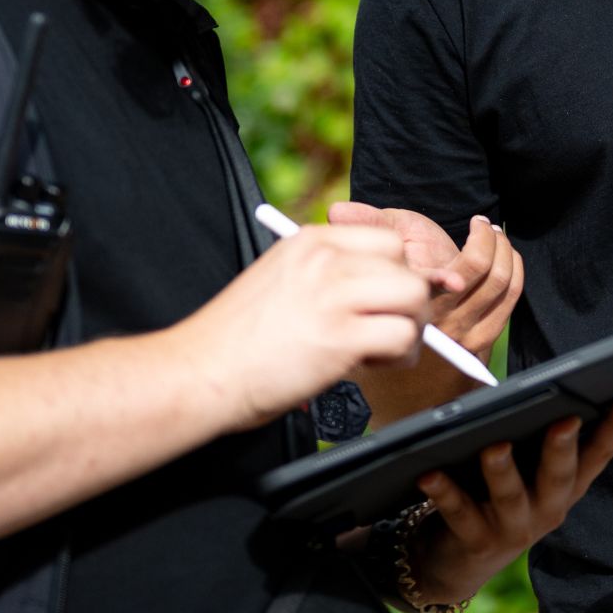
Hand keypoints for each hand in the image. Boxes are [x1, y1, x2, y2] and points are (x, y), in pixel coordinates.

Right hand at [182, 223, 431, 428]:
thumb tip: (374, 290)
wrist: (199, 372)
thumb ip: (321, 274)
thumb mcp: (278, 279)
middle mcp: (325, 260)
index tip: (379, 302)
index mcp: (309, 241)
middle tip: (384, 330)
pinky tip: (371, 365)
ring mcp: (333, 295)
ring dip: (408, 328)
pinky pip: (402, 336)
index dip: (393, 274)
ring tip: (380, 350)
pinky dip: (398, 356)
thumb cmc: (233, 340)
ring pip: (413, 297)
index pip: (386, 240)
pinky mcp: (340, 337)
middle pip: (406, 267)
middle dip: (406, 303)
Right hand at [328, 202, 522, 360]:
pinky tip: (505, 256)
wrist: (400, 358)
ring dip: (505, 251)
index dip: (477, 247)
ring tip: (493, 235)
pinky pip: (509, 299)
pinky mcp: (481, 341)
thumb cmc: (387, 295)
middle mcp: (439, 319)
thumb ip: (362, 231)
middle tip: (483, 225)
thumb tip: (336, 210)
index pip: (450, 274)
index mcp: (412, 295)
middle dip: (490, 238)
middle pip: (484, 270)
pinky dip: (515, 271)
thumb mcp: (371, 258)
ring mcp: (461, 333)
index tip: (479, 226)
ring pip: (500, 283)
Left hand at [403, 394, 612, 606]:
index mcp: (565, 487)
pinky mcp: (476, 542)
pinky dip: (444, 491)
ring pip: (510, 496)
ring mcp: (513, 529)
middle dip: (563, 448)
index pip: (598, 455)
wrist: (457, 565)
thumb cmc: (494, 497)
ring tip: (494, 445)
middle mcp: (547, 510)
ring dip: (503, 469)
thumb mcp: (524, 471)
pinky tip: (429, 471)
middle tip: (565, 419)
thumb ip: (534, 438)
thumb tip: (535, 388)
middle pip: (560, 476)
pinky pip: (459, 513)